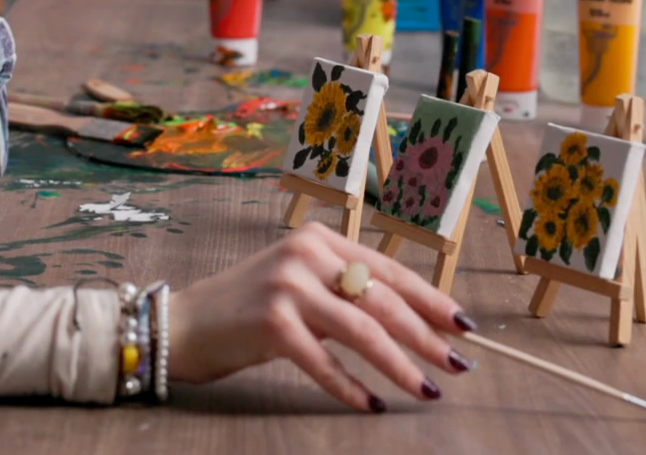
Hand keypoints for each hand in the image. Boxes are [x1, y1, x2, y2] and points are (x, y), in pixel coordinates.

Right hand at [166, 222, 476, 410]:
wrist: (182, 324)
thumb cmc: (246, 309)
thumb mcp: (299, 285)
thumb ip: (344, 292)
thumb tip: (409, 322)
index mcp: (318, 239)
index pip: (388, 270)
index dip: (430, 300)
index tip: (463, 326)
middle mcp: (306, 255)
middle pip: (383, 300)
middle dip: (427, 337)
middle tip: (458, 364)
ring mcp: (288, 287)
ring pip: (363, 331)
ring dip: (401, 366)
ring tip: (429, 389)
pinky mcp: (272, 322)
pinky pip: (325, 362)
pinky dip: (351, 387)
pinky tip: (372, 405)